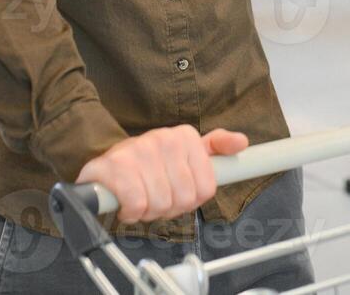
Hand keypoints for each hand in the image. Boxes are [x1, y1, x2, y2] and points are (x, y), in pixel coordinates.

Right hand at [76, 125, 248, 222]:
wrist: (107, 162)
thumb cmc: (150, 163)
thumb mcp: (186, 153)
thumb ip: (217, 148)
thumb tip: (242, 142)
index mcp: (185, 136)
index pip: (206, 190)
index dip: (190, 200)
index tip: (176, 191)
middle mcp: (164, 138)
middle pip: (183, 199)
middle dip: (168, 207)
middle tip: (155, 196)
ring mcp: (139, 150)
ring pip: (160, 204)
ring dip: (148, 211)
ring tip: (140, 197)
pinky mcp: (115, 167)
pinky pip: (137, 205)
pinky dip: (131, 213)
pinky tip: (126, 203)